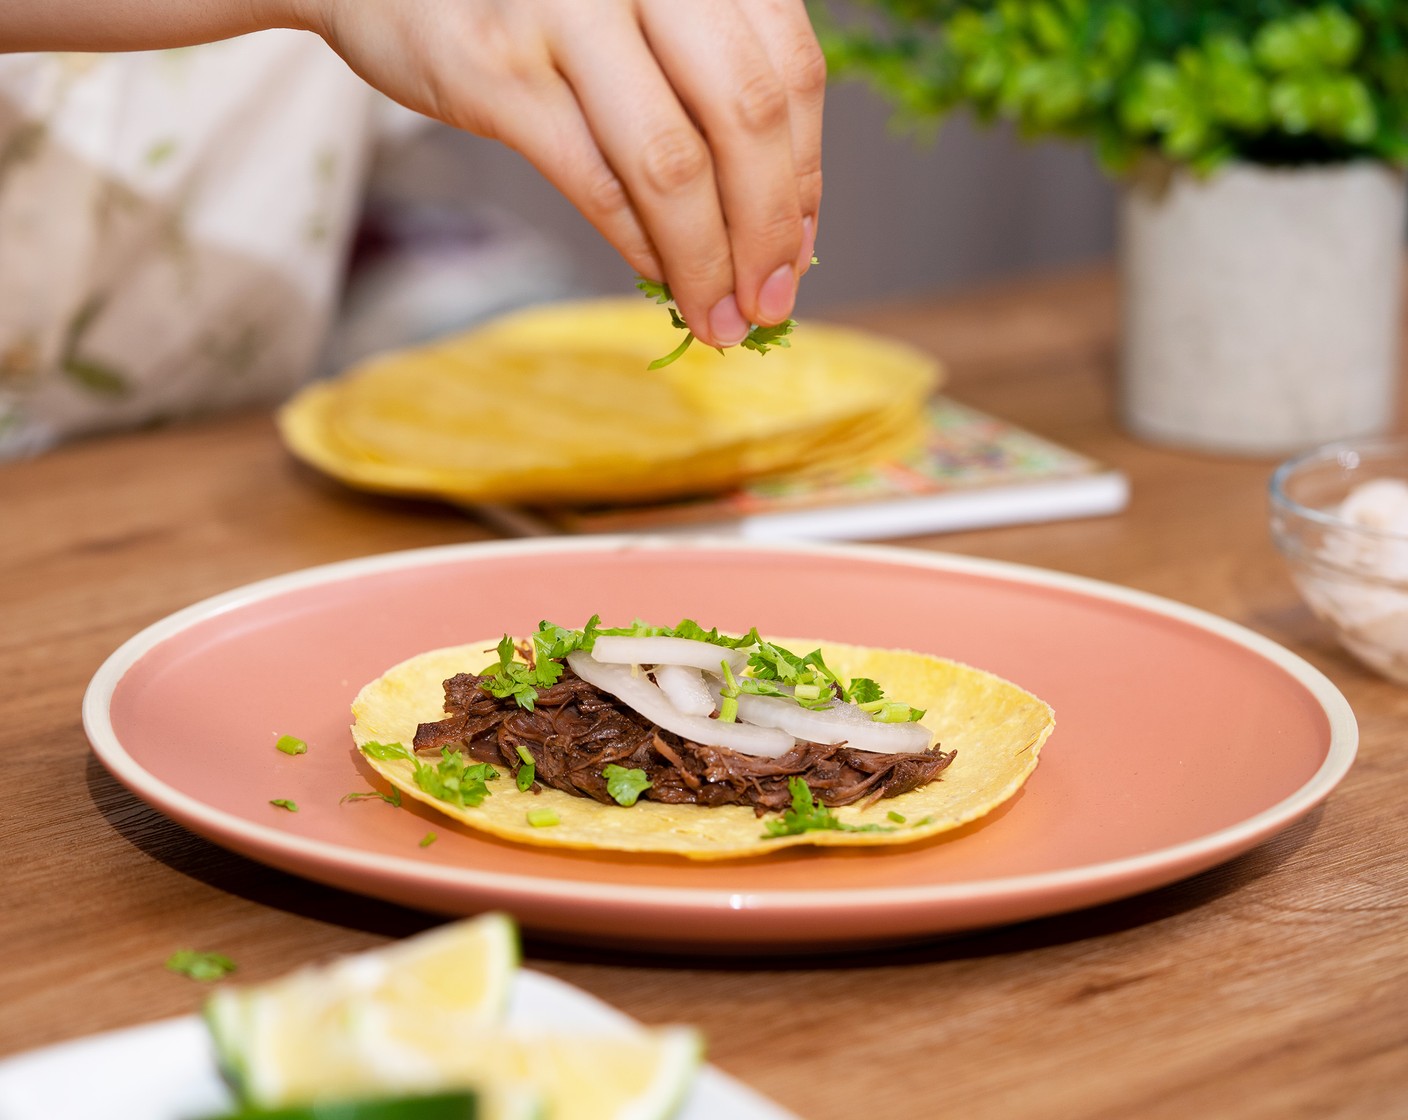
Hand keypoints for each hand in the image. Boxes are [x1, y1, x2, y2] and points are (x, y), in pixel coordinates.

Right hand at [301, 0, 823, 347]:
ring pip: (674, 162)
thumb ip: (703, 77)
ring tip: (722, 318)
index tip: (799, 249)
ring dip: (708, 261)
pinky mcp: (499, 71)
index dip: (808, 172)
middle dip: (769, 230)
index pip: (789, 69)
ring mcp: (567, 12)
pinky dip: (642, 246)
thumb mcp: (636, 2)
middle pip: (747, 118)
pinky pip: (597, 181)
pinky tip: (663, 282)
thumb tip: (778, 218)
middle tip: (770, 303)